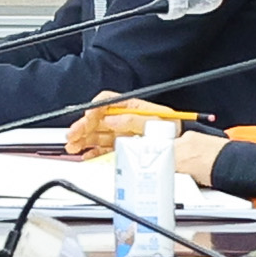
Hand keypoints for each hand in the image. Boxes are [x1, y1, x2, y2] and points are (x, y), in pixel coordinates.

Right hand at [64, 98, 189, 157]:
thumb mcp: (155, 122)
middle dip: (82, 127)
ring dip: (83, 140)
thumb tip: (112, 119)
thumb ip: (133, 120)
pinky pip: (104, 148)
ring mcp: (122, 133)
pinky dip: (93, 151)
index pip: (107, 102)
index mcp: (131, 107)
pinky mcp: (123, 146)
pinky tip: (86, 154)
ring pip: (97, 134)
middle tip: (72, 135)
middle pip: (97, 119)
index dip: (94, 108)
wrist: (183, 149)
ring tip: (73, 147)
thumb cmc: (173, 131)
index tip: (86, 117)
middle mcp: (124, 118)